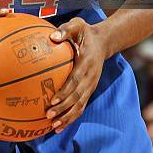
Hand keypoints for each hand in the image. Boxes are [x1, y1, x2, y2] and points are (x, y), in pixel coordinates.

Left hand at [47, 17, 106, 132]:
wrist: (104, 41)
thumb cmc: (85, 32)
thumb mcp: (77, 25)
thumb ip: (66, 29)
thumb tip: (52, 37)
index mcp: (86, 63)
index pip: (75, 80)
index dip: (64, 91)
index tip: (52, 99)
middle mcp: (91, 77)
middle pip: (77, 97)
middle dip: (63, 108)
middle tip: (48, 115)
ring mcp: (91, 85)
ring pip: (80, 105)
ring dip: (68, 117)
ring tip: (54, 127)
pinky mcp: (90, 89)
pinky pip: (81, 105)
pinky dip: (72, 116)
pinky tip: (61, 125)